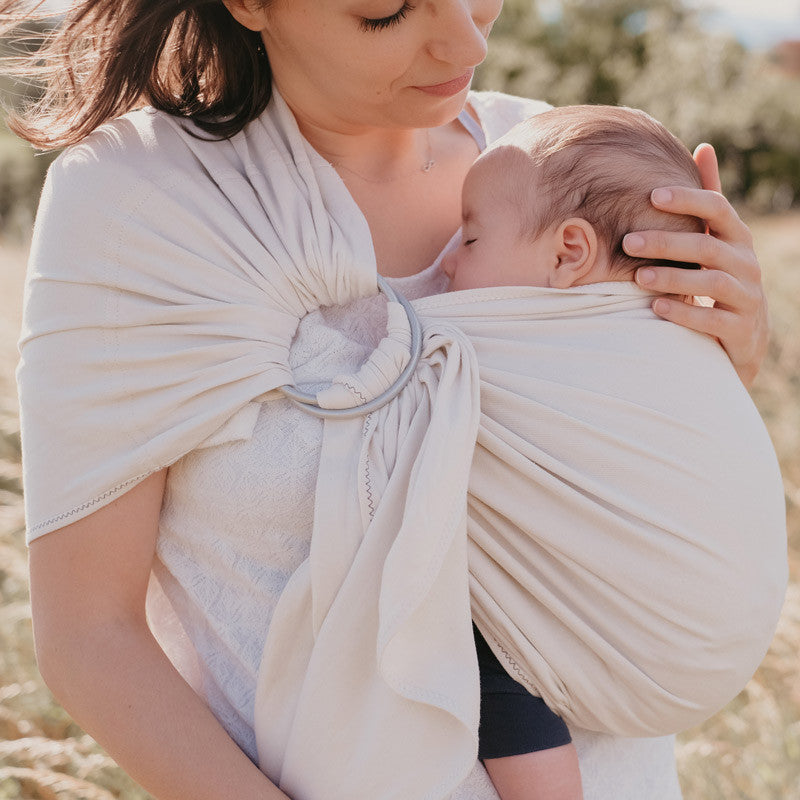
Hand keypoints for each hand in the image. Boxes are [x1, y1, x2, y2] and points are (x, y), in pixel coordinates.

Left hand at [623, 143, 767, 386]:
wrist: (745, 336)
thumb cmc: (719, 278)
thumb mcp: (716, 239)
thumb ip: (707, 202)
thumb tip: (704, 147)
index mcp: (737, 237)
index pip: (718, 208)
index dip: (687, 200)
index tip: (651, 195)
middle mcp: (746, 263)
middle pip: (708, 246)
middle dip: (667, 242)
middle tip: (628, 241)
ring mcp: (747, 297)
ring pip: (712, 283)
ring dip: (673, 278)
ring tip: (638, 277)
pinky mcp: (741, 330)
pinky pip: (714, 320)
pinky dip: (685, 313)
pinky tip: (656, 308)